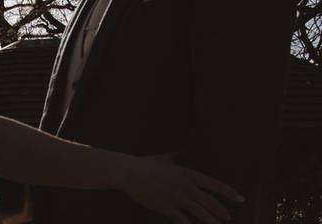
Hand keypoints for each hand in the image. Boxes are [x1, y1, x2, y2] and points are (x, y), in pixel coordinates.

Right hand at [116, 154, 243, 222]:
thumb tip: (180, 153)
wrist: (130, 173)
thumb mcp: (163, 159)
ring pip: (201, 213)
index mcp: (187, 174)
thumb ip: (174, 158)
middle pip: (210, 202)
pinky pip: (183, 221)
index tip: (240, 199)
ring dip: (211, 221)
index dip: (229, 193)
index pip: (215, 185)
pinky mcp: (167, 208)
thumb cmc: (146, 164)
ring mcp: (177, 198)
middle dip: (222, 211)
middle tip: (228, 217)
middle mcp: (186, 187)